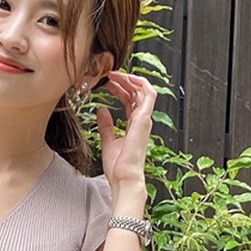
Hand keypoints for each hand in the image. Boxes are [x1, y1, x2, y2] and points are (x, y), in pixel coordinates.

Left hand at [95, 71, 156, 189]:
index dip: (120, 88)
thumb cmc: (118, 166)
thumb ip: (105, 125)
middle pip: (136, 93)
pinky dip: (141, 83)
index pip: (130, 100)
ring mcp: (145, 120)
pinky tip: (128, 77)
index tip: (107, 82)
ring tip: (115, 73)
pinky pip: (149, 95)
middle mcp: (142, 121)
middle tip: (108, 73)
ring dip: (130, 79)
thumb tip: (101, 109)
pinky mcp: (144, 119)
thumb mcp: (108, 141)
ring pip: (143, 91)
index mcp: (134, 126)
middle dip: (123, 81)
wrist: (124, 177)